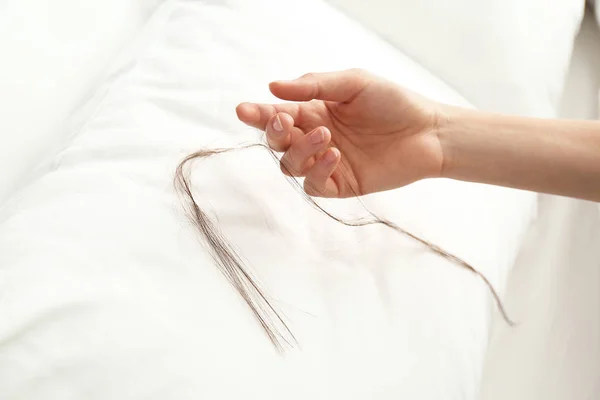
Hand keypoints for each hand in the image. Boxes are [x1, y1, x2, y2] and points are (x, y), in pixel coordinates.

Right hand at [236, 69, 445, 197]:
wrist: (428, 131)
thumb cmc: (393, 101)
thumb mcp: (352, 83)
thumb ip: (313, 86)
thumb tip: (273, 88)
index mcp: (314, 111)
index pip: (278, 114)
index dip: (258, 114)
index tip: (244, 110)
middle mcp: (315, 137)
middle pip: (278, 142)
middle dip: (274, 132)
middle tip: (282, 120)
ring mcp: (326, 162)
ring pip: (290, 165)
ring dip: (300, 150)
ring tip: (326, 136)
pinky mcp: (340, 184)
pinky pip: (313, 185)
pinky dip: (316, 171)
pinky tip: (334, 155)